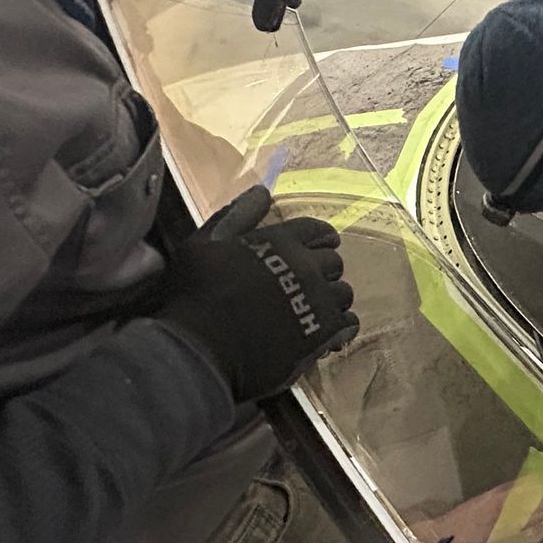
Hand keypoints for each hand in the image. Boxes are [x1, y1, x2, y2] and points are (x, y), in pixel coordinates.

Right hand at [153, 186, 358, 402]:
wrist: (200, 350)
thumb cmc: (194, 296)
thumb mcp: (204, 244)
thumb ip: (237, 215)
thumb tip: (262, 192)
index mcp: (280, 240)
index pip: (317, 229)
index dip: (318, 238)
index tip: (316, 247)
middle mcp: (306, 267)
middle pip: (334, 262)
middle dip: (322, 270)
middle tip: (306, 284)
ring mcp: (317, 301)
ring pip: (343, 293)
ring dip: (330, 299)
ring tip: (312, 310)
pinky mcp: (322, 335)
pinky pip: (348, 325)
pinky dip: (340, 327)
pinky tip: (324, 334)